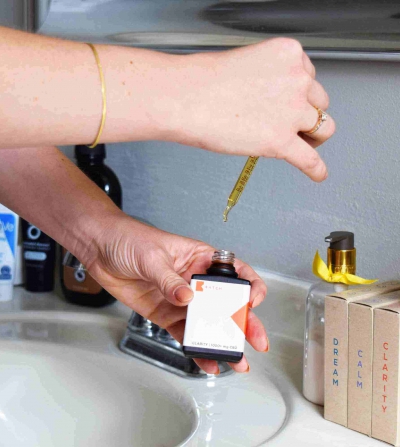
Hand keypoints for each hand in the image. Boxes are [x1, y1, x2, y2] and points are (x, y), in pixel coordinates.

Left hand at [85, 214, 267, 373]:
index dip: (249, 285)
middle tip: (256, 340)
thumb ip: (170, 280)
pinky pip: (185, 334)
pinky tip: (206, 360)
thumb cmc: (130, 239)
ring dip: (221, 340)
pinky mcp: (166, 314)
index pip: (234, 271)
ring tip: (234, 358)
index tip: (252, 300)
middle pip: (226, 302)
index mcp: (199, 258)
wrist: (100, 249)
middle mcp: (195, 280)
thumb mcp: (152, 257)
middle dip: (244, 321)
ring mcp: (181, 300)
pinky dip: (196, 348)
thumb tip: (187, 298)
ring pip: (208, 322)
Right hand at [171, 38, 334, 181]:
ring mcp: (292, 112)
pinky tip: (317, 174)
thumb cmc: (203, 80)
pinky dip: (315, 169)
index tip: (290, 102)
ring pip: (324, 128)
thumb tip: (271, 100)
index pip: (309, 76)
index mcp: (289, 55)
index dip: (299, 93)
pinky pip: (309, 160)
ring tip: (302, 144)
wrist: (186, 97)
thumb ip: (267, 78)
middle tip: (293, 124)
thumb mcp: (247, 63)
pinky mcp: (281, 141)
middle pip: (319, 102)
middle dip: (306, 114)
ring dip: (313, 137)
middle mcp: (298, 80)